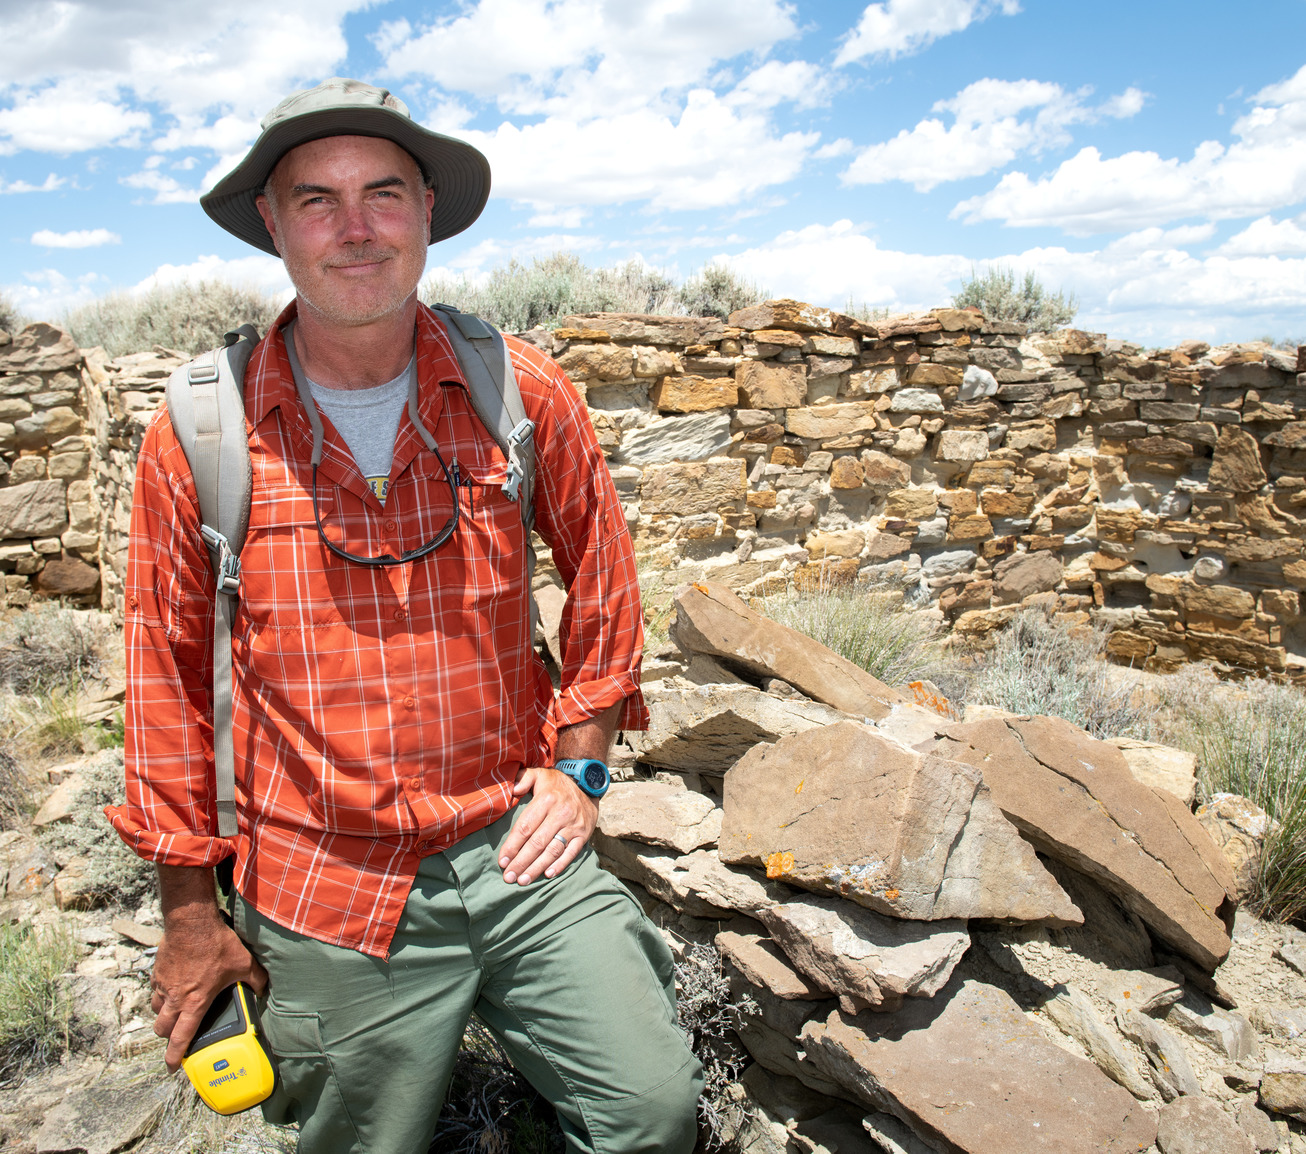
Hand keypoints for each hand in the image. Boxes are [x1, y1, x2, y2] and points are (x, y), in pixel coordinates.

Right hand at [150, 910, 267, 1070]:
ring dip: (163, 1015)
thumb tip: (264, 989)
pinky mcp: (157, 972)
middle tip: (174, 1037)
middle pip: (162, 1028)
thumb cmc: (216, 944)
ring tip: (175, 1012)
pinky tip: (173, 987)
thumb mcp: (243, 963)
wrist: (191, 923)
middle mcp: (175, 997)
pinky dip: (161, 994)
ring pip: (156, 1010)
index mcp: (195, 1002)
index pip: (181, 1037)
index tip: (172, 1066)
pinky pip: (155, 990)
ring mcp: (163, 985)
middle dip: (167, 1037)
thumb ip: (256, 979)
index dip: (175, 1055)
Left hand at [499, 767, 598, 884]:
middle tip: (508, 877)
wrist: (588, 785)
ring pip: (552, 851)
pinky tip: (547, 875)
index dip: (512, 846)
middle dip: (521, 862)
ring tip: (523, 880)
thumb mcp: (539, 774)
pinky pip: (571, 853)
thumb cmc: (556, 784)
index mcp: (546, 800)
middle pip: (537, 843)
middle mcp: (561, 814)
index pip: (525, 827)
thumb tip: (513, 789)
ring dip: (536, 868)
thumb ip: (523, 778)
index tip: (502, 861)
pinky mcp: (583, 835)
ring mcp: (573, 826)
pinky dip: (560, 865)